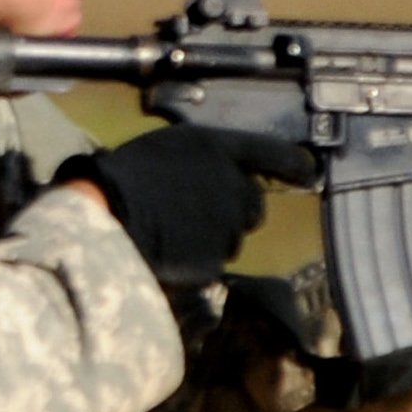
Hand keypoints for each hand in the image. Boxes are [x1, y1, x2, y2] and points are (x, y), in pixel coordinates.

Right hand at [57, 124, 315, 283]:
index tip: (308, 172)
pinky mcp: (214, 258)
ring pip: (232, 237)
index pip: (271, 153)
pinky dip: (195, 260)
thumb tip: (217, 174)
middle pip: (253, 206)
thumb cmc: (123, 176)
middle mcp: (231, 185)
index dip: (293, 164)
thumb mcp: (166, 149)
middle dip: (236, 212)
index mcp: (217, 149)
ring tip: (173, 230)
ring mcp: (225, 224)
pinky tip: (168, 250)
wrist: (104, 216)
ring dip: (213, 237)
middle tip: (198, 212)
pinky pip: (212, 261)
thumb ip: (201, 161)